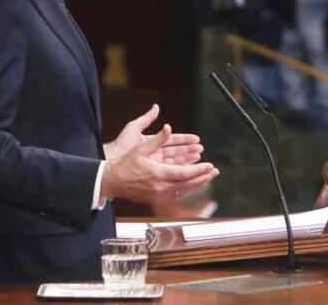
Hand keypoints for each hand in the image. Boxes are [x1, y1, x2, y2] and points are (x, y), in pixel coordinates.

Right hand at [101, 123, 218, 203]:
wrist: (112, 182)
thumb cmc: (125, 165)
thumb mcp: (141, 148)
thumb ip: (157, 139)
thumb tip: (168, 127)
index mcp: (158, 175)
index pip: (184, 173)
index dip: (199, 170)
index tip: (210, 166)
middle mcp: (160, 188)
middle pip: (188, 184)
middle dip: (203, 177)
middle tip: (215, 171)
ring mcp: (158, 195)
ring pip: (184, 191)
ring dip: (198, 184)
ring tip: (209, 177)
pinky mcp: (157, 199)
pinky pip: (177, 195)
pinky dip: (188, 189)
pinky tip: (194, 184)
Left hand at [105, 104, 203, 164]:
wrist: (110, 161)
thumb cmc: (120, 144)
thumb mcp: (134, 128)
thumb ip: (147, 118)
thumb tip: (156, 106)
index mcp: (152, 142)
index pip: (173, 140)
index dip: (185, 140)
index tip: (197, 139)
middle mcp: (154, 153)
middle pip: (176, 152)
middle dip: (190, 150)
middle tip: (201, 150)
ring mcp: (154, 164)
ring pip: (175, 162)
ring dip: (187, 160)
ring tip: (199, 158)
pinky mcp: (152, 173)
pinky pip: (169, 171)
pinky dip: (180, 170)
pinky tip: (189, 170)